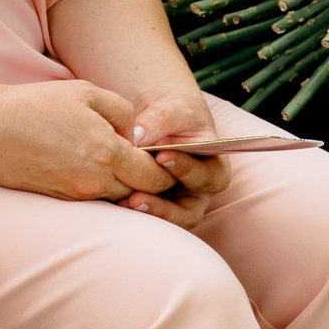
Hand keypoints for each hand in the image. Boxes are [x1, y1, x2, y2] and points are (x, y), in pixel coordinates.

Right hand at [0, 79, 177, 205]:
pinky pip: (96, 199)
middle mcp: (95, 181)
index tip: (170, 157)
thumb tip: (136, 134)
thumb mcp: (85, 92)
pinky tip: (100, 170)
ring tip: (129, 167)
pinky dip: (104, 188)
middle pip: (141, 193)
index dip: (168, 169)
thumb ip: (122, 111)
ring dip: (128, 186)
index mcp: (107, 153)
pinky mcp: (60, 199)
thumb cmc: (34, 105)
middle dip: (153, 182)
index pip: (156, 176)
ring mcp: (76, 194)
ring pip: (119, 198)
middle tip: (158, 166)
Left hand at [124, 87, 231, 226]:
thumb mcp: (173, 108)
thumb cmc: (176, 111)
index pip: (206, 177)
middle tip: (137, 199)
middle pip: (187, 212)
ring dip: (146, 214)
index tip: (161, 156)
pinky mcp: (155, 204)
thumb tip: (139, 137)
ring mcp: (177, 202)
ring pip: (166, 219)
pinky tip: (115, 201)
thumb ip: (160, 120)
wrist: (161, 116)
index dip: (186, 169)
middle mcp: (198, 192)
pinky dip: (131, 210)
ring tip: (125, 204)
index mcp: (214, 169)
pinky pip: (145, 215)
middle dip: (163, 208)